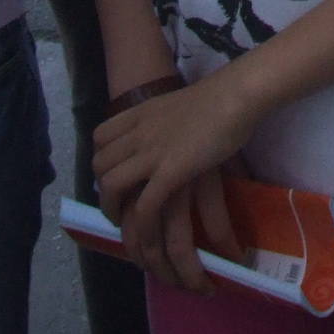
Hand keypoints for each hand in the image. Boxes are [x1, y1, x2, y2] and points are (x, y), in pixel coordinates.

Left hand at [92, 74, 261, 291]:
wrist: (234, 96)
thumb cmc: (217, 98)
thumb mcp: (178, 105)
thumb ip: (165, 122)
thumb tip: (169, 137)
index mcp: (139, 114)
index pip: (99, 138)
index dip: (102, 160)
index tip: (115, 176)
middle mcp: (137, 134)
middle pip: (100, 166)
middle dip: (103, 191)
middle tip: (118, 207)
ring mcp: (150, 153)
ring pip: (111, 187)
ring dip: (113, 211)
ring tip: (124, 224)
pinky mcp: (170, 172)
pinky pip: (144, 207)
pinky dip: (144, 227)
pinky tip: (151, 238)